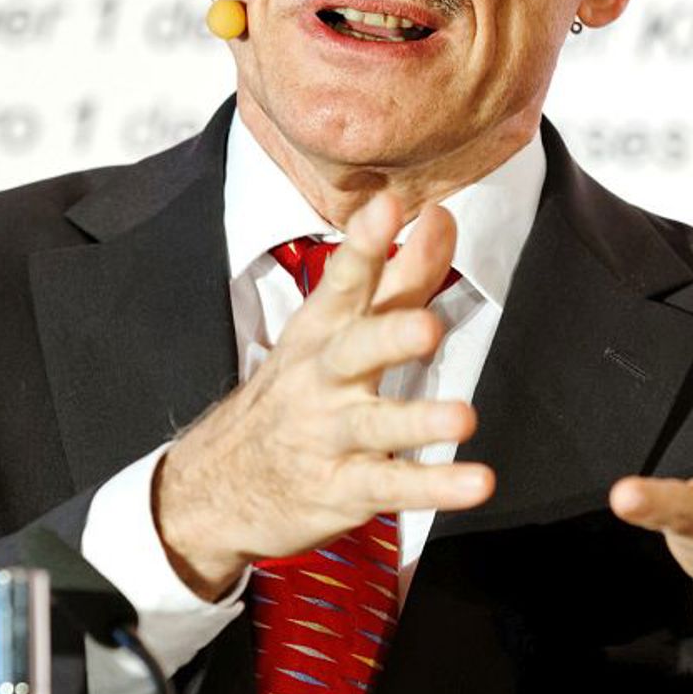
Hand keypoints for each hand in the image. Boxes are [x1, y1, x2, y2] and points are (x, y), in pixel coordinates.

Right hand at [155, 193, 494, 598]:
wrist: (217, 486)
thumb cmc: (295, 392)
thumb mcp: (335, 330)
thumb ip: (400, 275)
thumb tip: (443, 216)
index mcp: (322, 330)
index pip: (344, 281)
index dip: (365, 244)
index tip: (389, 205)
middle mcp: (322, 379)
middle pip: (355, 350)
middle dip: (389, 334)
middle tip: (427, 326)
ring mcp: (329, 435)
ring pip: (375, 424)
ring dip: (419, 420)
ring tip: (464, 418)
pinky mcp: (343, 488)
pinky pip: (391, 487)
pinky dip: (433, 487)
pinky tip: (475, 481)